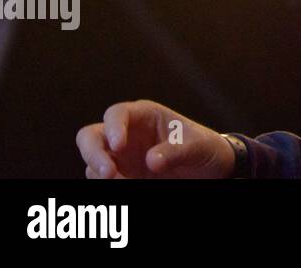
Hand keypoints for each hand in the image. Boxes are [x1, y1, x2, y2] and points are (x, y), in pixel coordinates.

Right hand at [76, 99, 235, 178]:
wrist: (211, 168)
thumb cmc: (204, 147)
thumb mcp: (197, 146)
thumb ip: (175, 151)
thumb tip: (151, 161)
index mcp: (144, 115)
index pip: (117, 113)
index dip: (113, 127)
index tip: (119, 145)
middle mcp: (126, 134)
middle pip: (90, 137)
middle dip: (93, 154)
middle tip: (108, 173)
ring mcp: (121, 157)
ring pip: (93, 163)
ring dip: (101, 175)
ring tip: (128, 183)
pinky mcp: (122, 176)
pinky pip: (103, 181)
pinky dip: (109, 187)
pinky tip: (129, 186)